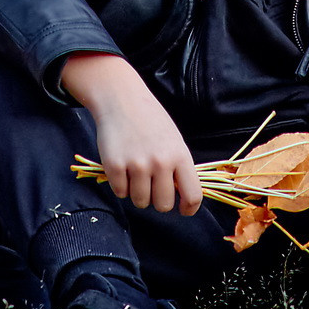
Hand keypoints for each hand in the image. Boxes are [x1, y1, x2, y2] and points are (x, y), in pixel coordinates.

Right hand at [64, 52, 203, 214]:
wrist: (121, 99)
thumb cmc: (151, 120)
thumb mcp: (174, 139)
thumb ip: (178, 166)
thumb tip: (182, 197)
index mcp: (180, 155)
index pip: (193, 195)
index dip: (188, 208)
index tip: (182, 209)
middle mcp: (160, 162)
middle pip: (164, 205)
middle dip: (158, 200)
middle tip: (152, 185)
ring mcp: (137, 165)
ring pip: (141, 202)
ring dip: (137, 193)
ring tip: (135, 173)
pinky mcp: (115, 166)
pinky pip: (120, 193)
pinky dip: (120, 185)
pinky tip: (122, 167)